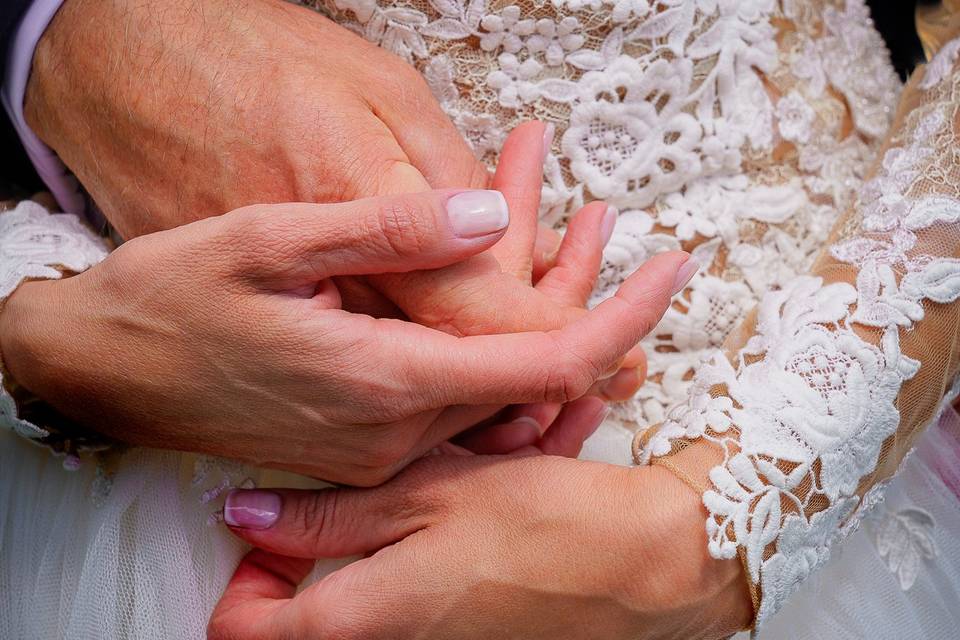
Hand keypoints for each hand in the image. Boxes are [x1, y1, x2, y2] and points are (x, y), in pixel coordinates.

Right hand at [0, 187, 691, 484]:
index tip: (676, 270)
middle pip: (533, 378)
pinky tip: (515, 301)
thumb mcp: (267, 241)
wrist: (103, 369)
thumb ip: (384, 232)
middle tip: (614, 228)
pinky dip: (501, 355)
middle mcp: (395, 432)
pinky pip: (461, 407)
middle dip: (590, 308)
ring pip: (499, 392)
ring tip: (580, 244)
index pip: (545, 362)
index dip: (623, 318)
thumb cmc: (172, 299)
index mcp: (385, 380)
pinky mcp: (363, 446)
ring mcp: (380, 449)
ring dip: (547, 327)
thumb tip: (493, 216)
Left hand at [210, 450, 752, 638]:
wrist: (648, 568)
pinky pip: (421, 603)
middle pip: (309, 619)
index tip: (274, 531)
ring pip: (370, 600)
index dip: (247, 577)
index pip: (241, 630)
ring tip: (443, 489)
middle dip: (323, 552)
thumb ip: (328, 516)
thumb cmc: (547, 527)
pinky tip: (478, 510)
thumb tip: (246, 519)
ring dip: (389, 544)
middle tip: (363, 500)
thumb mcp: (428, 496)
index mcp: (359, 622)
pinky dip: (433, 555)